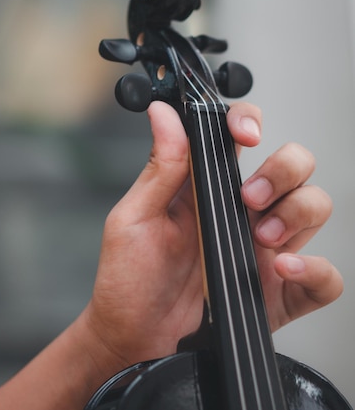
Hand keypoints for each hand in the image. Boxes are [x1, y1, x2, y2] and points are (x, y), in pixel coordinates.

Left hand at [81, 101, 342, 368]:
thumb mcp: (134, 218)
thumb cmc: (127, 280)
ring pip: (313, 208)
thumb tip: (163, 114)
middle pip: (292, 167)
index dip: (249, 124)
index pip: (239, 139)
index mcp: (203, 188)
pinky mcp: (275, 290)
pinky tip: (283, 270)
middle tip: (249, 197)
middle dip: (283, 171)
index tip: (246, 135)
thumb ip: (158, 167)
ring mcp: (259, 249)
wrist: (132, 337)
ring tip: (261, 237)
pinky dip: (316, 270)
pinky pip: (322, 277)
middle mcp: (237, 212)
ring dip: (296, 214)